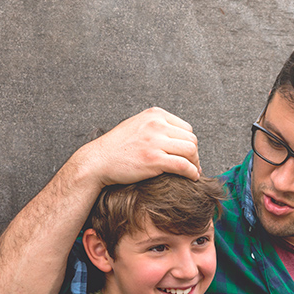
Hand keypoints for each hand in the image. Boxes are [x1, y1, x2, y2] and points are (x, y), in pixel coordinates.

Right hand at [77, 107, 200, 186]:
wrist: (98, 161)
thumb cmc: (116, 148)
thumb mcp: (137, 126)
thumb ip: (155, 127)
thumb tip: (176, 136)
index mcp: (154, 114)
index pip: (186, 128)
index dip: (189, 143)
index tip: (188, 155)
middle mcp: (156, 124)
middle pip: (191, 139)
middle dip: (194, 154)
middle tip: (192, 166)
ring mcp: (155, 141)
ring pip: (190, 151)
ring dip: (195, 164)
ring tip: (192, 172)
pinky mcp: (154, 159)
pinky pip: (183, 165)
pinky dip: (192, 173)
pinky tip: (192, 178)